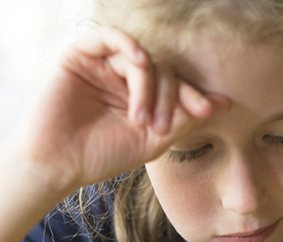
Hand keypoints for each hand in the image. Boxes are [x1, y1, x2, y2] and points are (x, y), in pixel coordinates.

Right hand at [13, 27, 225, 192]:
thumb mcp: (154, 141)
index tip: (208, 110)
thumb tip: (223, 103)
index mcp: (143, 98)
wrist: (58, 164)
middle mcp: (125, 78)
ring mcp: (104, 65)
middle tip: (160, 127)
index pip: (176, 85)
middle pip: (164, 70)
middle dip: (170, 97)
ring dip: (149, 86)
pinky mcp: (80, 55)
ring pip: (142, 58)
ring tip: (140, 119)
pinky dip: (129, 45)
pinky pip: (109, 36)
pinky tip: (140, 62)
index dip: (194, 95)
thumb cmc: (103, 156)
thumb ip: (184, 119)